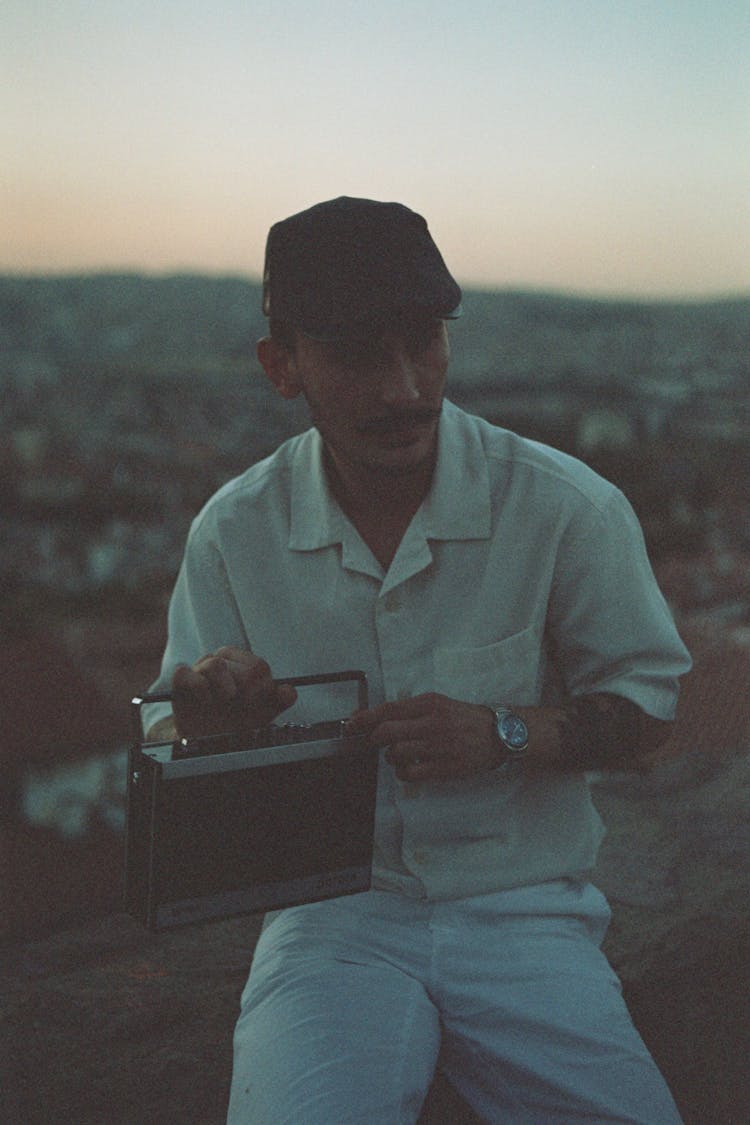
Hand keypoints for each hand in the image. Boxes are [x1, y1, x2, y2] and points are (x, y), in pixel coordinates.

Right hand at [171, 646, 296, 738]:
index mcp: (241, 663)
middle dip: (245, 689)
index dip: (260, 688)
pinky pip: (186, 673)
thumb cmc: (237, 720)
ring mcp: (199, 669)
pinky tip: (205, 701)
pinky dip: (198, 688)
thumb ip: (279, 700)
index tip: (255, 703)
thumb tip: (289, 692)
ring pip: (215, 664)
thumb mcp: (262, 711)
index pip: (258, 666)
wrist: (208, 740)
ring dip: (225, 687)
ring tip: (225, 700)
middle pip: (240, 666)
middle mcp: (221, 661)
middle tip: (241, 704)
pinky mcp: (181, 682)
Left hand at [349, 693, 497, 781]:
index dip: (365, 718)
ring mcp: (438, 746)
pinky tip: (409, 768)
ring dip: (391, 757)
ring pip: (395, 754)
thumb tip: (378, 717)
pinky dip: (403, 773)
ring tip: (399, 755)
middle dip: (373, 739)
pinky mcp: (444, 768)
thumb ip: (411, 709)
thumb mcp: (440, 703)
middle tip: (372, 742)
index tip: (352, 724)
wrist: (499, 735)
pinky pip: (410, 773)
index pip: (389, 709)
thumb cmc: (465, 718)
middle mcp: (432, 723)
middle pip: (386, 732)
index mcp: (429, 703)